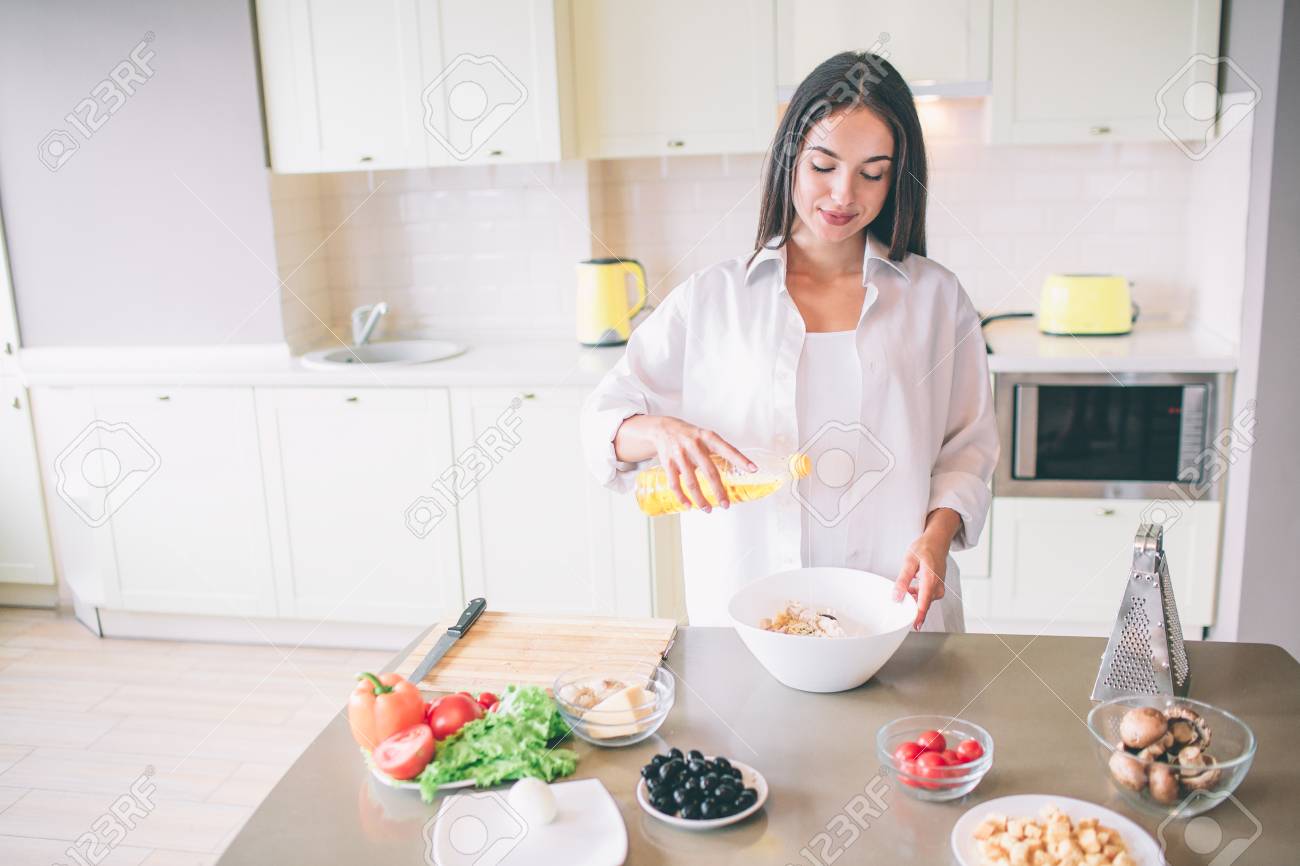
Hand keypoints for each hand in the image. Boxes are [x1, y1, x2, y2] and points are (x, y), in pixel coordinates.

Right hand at [622, 416, 753, 511]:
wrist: (662, 428)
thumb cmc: (690, 435)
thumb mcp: (705, 436)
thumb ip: (718, 451)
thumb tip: (737, 469)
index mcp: (707, 437)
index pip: (727, 449)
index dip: (741, 459)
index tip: (753, 469)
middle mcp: (694, 445)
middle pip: (709, 471)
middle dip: (718, 490)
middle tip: (726, 504)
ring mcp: (680, 454)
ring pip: (691, 481)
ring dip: (700, 498)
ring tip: (708, 509)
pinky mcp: (668, 463)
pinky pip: (675, 483)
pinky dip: (681, 497)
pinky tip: (688, 506)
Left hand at [892, 533, 949, 629]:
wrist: (937, 542)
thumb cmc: (924, 549)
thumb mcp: (909, 561)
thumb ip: (902, 580)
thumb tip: (896, 596)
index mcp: (930, 579)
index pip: (924, 602)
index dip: (919, 616)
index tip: (914, 626)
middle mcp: (937, 587)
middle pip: (922, 604)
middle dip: (910, 604)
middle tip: (899, 595)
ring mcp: (939, 589)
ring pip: (923, 601)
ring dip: (913, 598)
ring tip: (906, 585)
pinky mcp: (937, 589)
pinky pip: (925, 597)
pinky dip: (917, 595)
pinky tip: (912, 586)